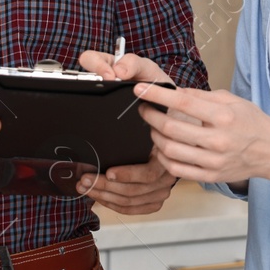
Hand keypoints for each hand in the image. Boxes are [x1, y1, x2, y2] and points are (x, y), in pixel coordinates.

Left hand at [77, 48, 177, 212]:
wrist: (181, 106)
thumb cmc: (161, 90)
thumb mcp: (148, 70)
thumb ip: (131, 64)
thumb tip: (116, 71)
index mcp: (177, 135)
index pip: (155, 166)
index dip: (130, 173)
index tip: (108, 172)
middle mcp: (177, 159)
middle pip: (147, 186)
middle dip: (112, 187)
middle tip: (88, 179)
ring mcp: (173, 173)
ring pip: (144, 197)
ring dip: (113, 197)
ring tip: (89, 186)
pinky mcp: (164, 183)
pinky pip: (146, 204)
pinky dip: (123, 205)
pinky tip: (104, 198)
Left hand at [135, 84, 269, 187]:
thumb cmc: (251, 122)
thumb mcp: (231, 100)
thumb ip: (201, 96)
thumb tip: (172, 92)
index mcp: (224, 116)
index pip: (183, 102)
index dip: (157, 95)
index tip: (141, 90)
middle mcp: (218, 140)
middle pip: (171, 128)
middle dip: (150, 117)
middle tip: (143, 109)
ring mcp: (214, 161)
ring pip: (170, 150)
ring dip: (155, 137)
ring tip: (153, 128)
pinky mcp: (211, 176)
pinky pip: (177, 170)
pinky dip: (164, 158)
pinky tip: (162, 148)